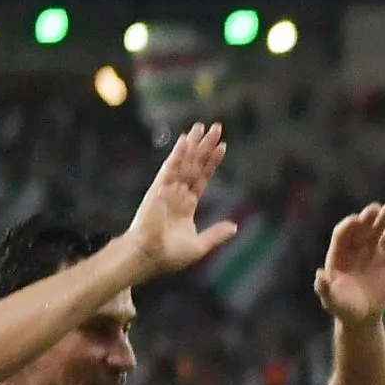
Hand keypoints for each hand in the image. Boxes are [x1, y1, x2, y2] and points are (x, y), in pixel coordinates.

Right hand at [126, 123, 235, 275]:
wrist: (149, 257)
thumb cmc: (169, 256)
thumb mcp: (199, 245)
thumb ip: (216, 234)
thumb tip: (234, 227)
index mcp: (186, 205)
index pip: (202, 178)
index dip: (211, 163)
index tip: (222, 147)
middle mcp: (177, 193)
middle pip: (195, 165)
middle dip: (205, 146)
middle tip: (216, 127)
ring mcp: (168, 189)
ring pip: (185, 162)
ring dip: (195, 144)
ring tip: (204, 127)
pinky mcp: (159, 188)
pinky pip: (171, 167)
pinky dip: (179, 153)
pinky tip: (186, 140)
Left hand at [314, 202, 384, 323]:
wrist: (362, 315)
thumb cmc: (343, 309)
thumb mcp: (332, 301)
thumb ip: (324, 288)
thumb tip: (320, 274)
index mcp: (337, 255)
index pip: (342, 235)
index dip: (348, 227)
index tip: (356, 220)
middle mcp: (352, 248)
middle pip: (359, 228)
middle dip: (366, 218)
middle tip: (375, 209)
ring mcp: (369, 250)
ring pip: (376, 229)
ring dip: (383, 217)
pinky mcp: (384, 255)